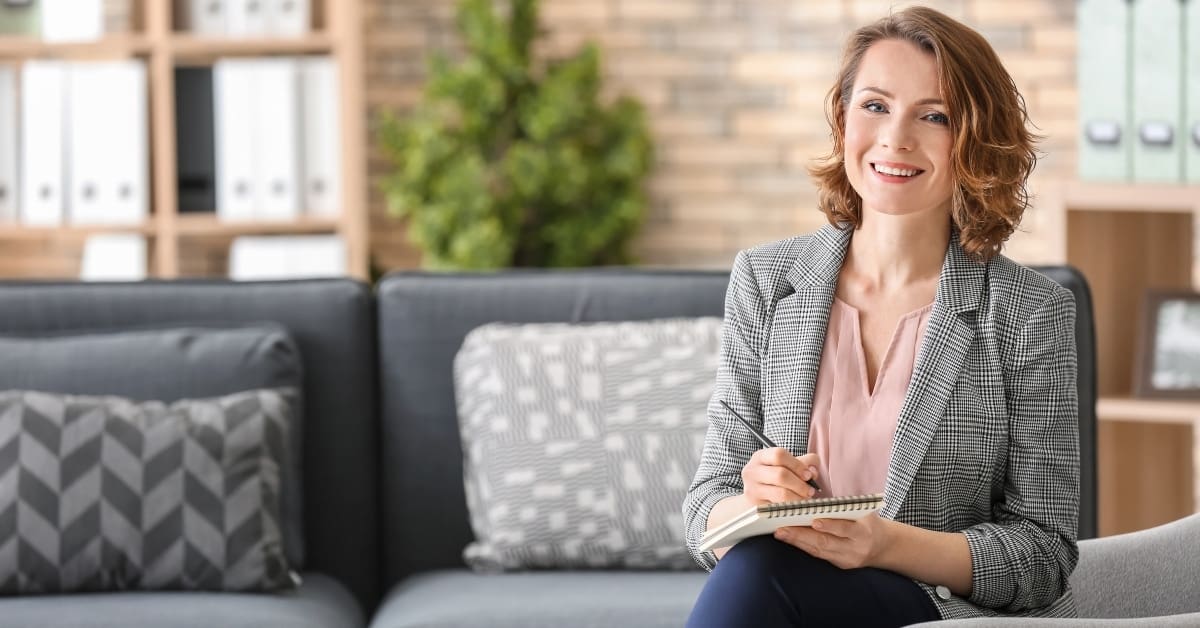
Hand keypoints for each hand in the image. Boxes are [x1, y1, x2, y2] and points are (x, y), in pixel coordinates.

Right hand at [740, 448, 819, 504]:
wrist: (755, 495)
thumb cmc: (774, 478)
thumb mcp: (787, 465)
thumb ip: (805, 463)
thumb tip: (813, 471)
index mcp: (760, 457)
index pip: (779, 455)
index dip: (797, 465)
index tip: (808, 475)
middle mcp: (752, 471)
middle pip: (780, 475)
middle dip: (800, 484)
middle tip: (810, 490)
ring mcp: (752, 489)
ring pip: (781, 493)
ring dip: (799, 497)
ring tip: (805, 498)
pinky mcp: (756, 505)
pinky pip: (779, 507)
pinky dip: (792, 507)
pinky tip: (796, 505)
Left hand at [773, 512, 892, 569]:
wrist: (883, 545)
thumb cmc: (867, 521)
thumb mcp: (862, 511)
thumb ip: (843, 507)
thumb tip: (814, 499)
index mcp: (864, 531)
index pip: (845, 529)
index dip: (830, 525)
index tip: (814, 520)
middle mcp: (855, 548)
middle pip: (826, 542)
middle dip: (802, 535)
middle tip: (782, 528)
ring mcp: (847, 559)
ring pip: (819, 551)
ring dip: (798, 542)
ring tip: (781, 533)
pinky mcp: (840, 565)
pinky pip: (819, 555)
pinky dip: (804, 546)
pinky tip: (791, 539)